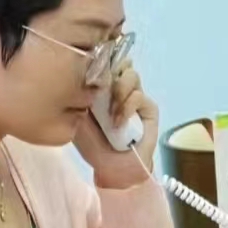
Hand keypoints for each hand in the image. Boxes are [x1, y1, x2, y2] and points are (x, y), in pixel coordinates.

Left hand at [73, 60, 160, 189]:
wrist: (113, 168)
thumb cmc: (93, 145)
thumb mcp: (78, 117)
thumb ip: (81, 95)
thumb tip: (85, 73)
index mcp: (101, 86)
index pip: (104, 60)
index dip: (99, 61)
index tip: (89, 73)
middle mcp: (119, 88)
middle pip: (120, 61)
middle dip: (110, 73)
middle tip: (100, 92)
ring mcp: (135, 97)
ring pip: (131, 74)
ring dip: (119, 91)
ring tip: (111, 113)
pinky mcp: (149, 108)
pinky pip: (138, 96)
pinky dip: (127, 107)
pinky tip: (118, 123)